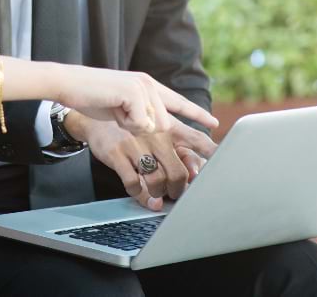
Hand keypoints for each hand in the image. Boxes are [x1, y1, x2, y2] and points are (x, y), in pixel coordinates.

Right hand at [54, 66, 217, 134]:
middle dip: (143, 129)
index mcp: (148, 85)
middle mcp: (149, 84)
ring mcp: (143, 87)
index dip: (196, 114)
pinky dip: (125, 123)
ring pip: (153, 125)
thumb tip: (156, 129)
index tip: (214, 124)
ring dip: (131, 126)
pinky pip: (139, 124)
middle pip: (164, 124)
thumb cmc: (91, 96)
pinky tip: (113, 109)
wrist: (70, 84)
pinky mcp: (135, 93)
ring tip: (115, 111)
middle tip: (122, 117)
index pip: (178, 101)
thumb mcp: (121, 107)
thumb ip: (140, 113)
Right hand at [66, 113, 216, 211]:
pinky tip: (142, 196)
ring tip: (158, 197)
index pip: (196, 140)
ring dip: (159, 195)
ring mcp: (135, 144)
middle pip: (178, 172)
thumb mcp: (153, 128)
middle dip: (179, 190)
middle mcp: (154, 134)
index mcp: (167, 126)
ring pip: (156, 180)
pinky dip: (139, 195)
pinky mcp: (117, 154)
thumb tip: (194, 172)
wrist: (93, 119)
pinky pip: (133, 184)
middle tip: (177, 196)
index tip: (223, 169)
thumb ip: (174, 146)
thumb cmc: (129, 127)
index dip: (211, 154)